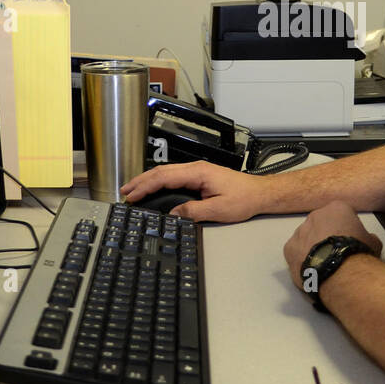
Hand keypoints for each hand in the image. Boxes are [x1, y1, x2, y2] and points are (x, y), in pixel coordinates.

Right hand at [121, 161, 269, 222]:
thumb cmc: (244, 198)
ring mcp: (197, 171)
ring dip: (148, 181)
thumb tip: (173, 215)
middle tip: (124, 191)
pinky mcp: (199, 176)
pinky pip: (173, 177)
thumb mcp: (217, 210)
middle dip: (141, 181)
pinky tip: (153, 189)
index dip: (145, 186)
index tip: (132, 195)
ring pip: (166, 173)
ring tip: (133, 190)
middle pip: (161, 172)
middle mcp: (196, 168)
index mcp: (198, 173)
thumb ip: (192, 212)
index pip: (164, 177)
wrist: (260, 193)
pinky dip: (159, 183)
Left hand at [283, 200, 382, 289]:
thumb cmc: (358, 253)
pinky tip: (312, 269)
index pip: (341, 214)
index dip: (346, 229)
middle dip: (326, 236)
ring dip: (312, 247)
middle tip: (335, 252)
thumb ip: (368, 236)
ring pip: (306, 237)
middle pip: (321, 224)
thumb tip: (368, 240)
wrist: (340, 271)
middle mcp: (315, 215)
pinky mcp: (288, 248)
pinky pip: (295, 251)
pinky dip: (302, 258)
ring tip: (323, 264)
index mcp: (337, 208)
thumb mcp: (373, 242)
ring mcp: (299, 231)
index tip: (350, 241)